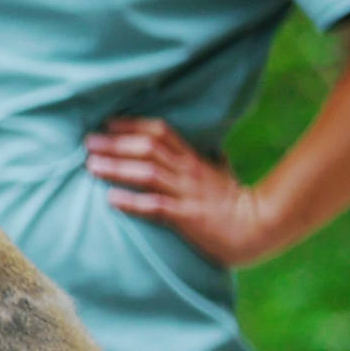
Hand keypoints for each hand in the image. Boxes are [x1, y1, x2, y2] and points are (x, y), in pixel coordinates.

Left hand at [86, 116, 281, 266]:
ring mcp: (187, 194)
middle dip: (115, 143)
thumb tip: (214, 149)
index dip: (133, 125)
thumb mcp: (225, 175)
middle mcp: (188, 172)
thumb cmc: (239, 202)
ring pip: (148, 174)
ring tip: (91, 166)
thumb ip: (214, 161)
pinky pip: (156, 207)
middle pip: (148, 148)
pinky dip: (132, 202)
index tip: (107, 123)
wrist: (261, 227)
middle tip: (88, 142)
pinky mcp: (188, 217)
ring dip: (117, 168)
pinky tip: (111, 199)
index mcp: (195, 159)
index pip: (161, 132)